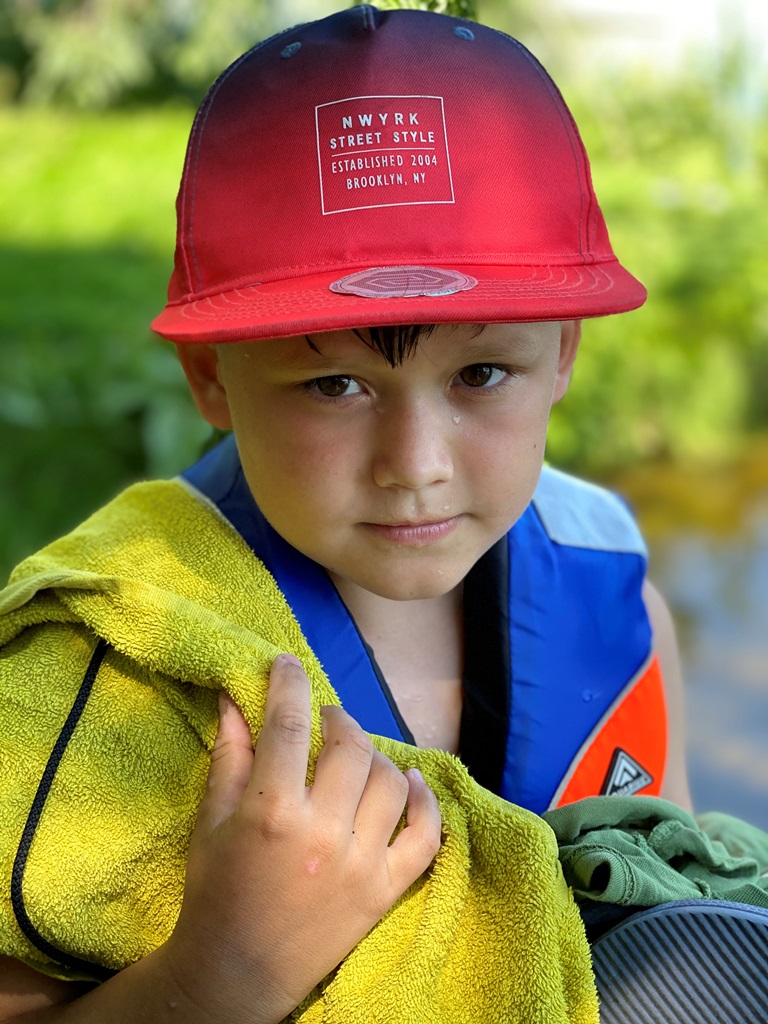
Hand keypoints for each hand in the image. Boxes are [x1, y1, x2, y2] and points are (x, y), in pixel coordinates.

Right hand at [160, 654, 441, 1023]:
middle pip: (350, 747)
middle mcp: (323, 834)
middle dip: (338, 719)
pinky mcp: (385, 891)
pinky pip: (426, 836)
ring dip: (376, 757)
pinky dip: (426, 803)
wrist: (237, 973)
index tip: (288, 665)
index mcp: (272, 813)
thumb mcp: (212, 820)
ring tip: (356, 755)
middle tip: (325, 719)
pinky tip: (412, 781)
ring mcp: (361, 864)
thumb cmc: (216, 893)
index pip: (288, 725)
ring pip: (390, 782)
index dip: (289, 684)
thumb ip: (230, 755)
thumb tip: (236, 697)